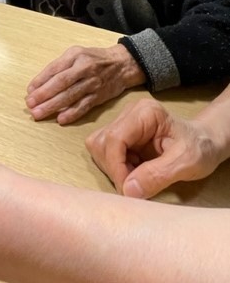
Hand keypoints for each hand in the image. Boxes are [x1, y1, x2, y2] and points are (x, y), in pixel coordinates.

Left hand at [26, 44, 144, 123]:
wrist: (122, 64)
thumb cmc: (94, 59)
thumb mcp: (76, 54)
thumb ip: (58, 66)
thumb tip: (38, 84)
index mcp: (75, 56)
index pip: (55, 69)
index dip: (41, 81)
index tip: (29, 91)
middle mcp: (84, 69)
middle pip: (61, 83)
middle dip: (44, 95)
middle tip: (30, 105)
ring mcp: (92, 83)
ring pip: (70, 96)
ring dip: (53, 106)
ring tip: (39, 113)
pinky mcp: (99, 96)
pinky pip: (84, 106)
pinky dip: (72, 113)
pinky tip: (61, 119)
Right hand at [85, 98, 223, 198]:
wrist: (205, 144)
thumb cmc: (200, 148)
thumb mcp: (186, 163)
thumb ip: (157, 175)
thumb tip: (128, 190)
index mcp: (145, 113)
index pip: (114, 138)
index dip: (116, 166)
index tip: (127, 190)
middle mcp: (128, 114)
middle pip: (101, 142)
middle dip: (114, 168)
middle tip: (135, 184)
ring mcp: (123, 123)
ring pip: (99, 147)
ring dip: (113, 168)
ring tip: (137, 176)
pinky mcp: (121, 135)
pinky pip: (105, 153)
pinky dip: (116, 168)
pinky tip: (135, 171)